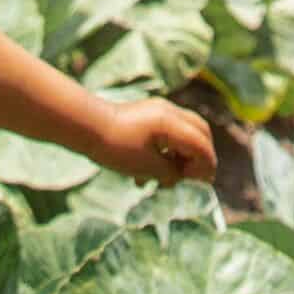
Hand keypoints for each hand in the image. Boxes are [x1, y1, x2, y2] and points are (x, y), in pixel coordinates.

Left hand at [101, 98, 219, 188]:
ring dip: (180, 155)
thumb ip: (171, 172)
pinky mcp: (147, 114)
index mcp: (172, 123)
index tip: (202, 184)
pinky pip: (168, 131)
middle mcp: (169, 112)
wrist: (86, 127)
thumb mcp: (147, 167)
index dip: (206, 165)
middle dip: (199, 157)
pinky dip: (166, 150)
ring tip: (165, 180)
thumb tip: (180, 175)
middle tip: (191, 178)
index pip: (201, 144)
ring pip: (184, 132)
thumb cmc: (115, 147)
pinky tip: (148, 172)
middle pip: (199, 132)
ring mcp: (158, 110)